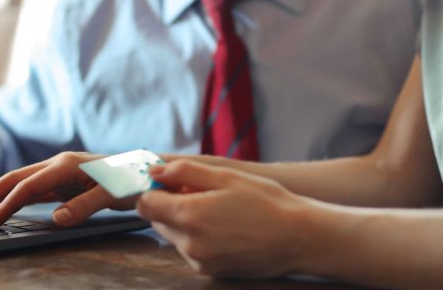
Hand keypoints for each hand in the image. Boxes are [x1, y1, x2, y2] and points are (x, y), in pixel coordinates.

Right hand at [0, 151, 133, 228]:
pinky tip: (6, 207)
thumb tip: (55, 219)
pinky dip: (15, 197)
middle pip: (15, 178)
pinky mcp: (64, 180)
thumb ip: (84, 206)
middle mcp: (59, 165)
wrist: (147, 170)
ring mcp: (60, 172)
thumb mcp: (112, 195)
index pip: (28, 186)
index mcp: (66, 165)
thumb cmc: (132, 180)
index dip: (7, 205)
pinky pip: (34, 189)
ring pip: (22, 182)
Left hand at [137, 160, 311, 278]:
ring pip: (174, 236)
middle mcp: (188, 243)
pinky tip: (224, 227)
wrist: (297, 238)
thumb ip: (185, 171)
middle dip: (170, 204)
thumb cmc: (266, 202)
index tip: (170, 181)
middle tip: (200, 192)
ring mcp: (198, 260)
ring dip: (185, 221)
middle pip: (158, 220)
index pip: (146, 204)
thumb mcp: (226, 176)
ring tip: (218, 210)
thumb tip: (155, 171)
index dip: (154, 189)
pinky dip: (198, 237)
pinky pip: (190, 250)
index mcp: (189, 215)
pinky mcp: (209, 271)